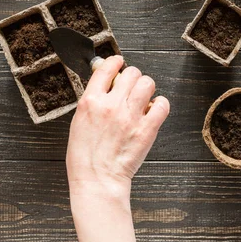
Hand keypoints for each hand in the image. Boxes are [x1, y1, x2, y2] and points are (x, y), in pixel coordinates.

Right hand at [66, 55, 169, 196]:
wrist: (97, 179)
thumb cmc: (85, 156)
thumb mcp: (78, 122)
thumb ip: (92, 101)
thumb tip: (104, 86)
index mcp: (90, 101)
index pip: (106, 68)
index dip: (115, 62)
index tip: (118, 63)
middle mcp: (111, 105)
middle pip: (130, 72)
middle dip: (132, 77)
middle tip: (131, 86)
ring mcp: (130, 116)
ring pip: (147, 83)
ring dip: (146, 88)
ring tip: (142, 98)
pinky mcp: (146, 129)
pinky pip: (162, 104)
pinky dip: (160, 105)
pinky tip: (153, 111)